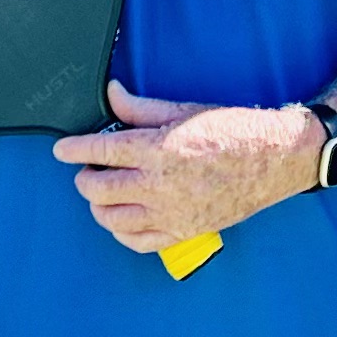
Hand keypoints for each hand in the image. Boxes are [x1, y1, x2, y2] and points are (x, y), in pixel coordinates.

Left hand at [51, 81, 333, 254]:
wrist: (274, 160)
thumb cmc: (231, 131)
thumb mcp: (184, 110)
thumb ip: (141, 108)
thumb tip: (111, 94)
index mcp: (158, 149)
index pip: (99, 152)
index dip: (73, 150)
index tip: (62, 150)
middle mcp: (160, 185)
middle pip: (98, 189)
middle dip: (85, 179)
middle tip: (88, 170)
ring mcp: (170, 213)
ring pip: (112, 219)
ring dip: (99, 205)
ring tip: (103, 192)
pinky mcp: (182, 231)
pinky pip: (137, 242)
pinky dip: (121, 231)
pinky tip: (122, 217)